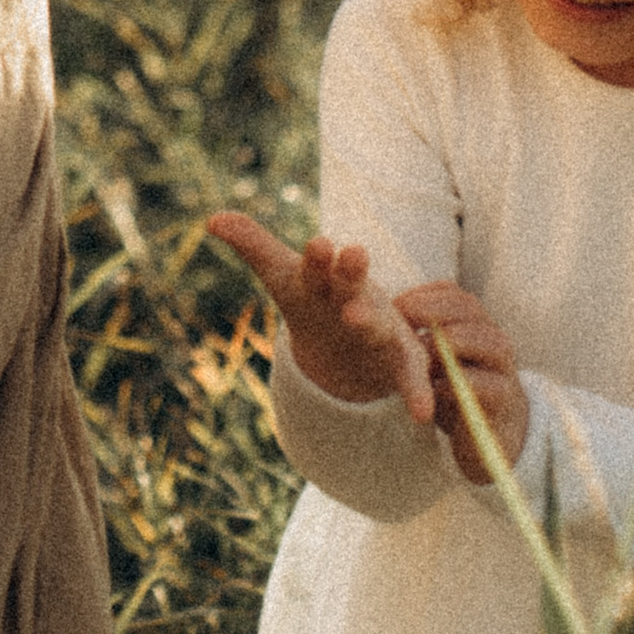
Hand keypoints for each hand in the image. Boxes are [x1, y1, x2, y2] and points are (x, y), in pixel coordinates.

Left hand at [208, 214, 434, 424]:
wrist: (354, 328)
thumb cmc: (316, 294)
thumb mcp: (284, 275)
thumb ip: (254, 245)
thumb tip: (212, 218)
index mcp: (328, 275)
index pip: (317, 263)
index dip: (317, 256)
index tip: (316, 243)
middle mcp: (357, 296)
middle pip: (352, 283)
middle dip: (350, 270)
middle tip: (351, 253)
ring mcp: (382, 326)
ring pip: (379, 325)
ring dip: (372, 320)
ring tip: (358, 318)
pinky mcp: (400, 359)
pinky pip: (411, 378)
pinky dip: (418, 393)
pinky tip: (421, 415)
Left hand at [395, 282, 527, 484]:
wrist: (492, 435)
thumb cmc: (453, 392)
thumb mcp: (433, 363)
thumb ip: (416, 341)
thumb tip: (380, 322)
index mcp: (473, 322)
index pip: (450, 293)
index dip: (421, 295)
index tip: (393, 306)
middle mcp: (492, 336)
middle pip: (467, 307)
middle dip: (431, 309)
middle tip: (401, 322)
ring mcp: (503, 365)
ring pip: (481, 338)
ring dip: (446, 343)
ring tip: (419, 356)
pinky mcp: (504, 397)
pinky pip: (483, 382)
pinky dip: (456, 383)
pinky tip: (434, 389)